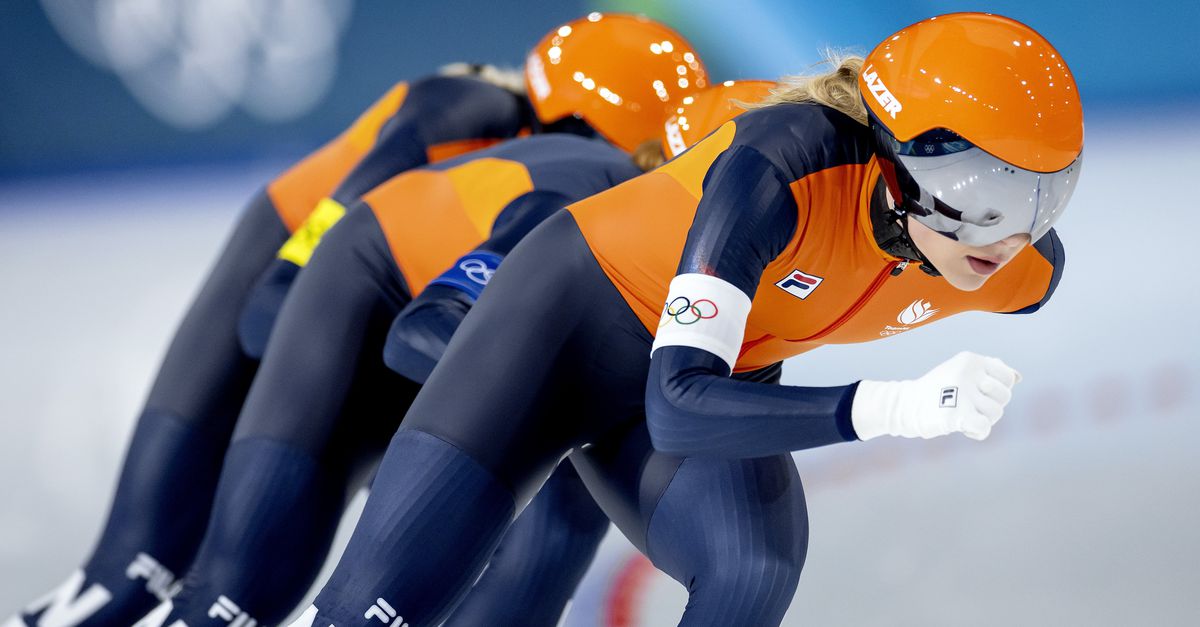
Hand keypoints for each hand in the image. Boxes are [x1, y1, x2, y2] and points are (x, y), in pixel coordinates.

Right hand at [851, 351, 1020, 440]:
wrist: (905, 405)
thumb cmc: (936, 390)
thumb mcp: (961, 371)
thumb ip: (988, 371)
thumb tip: (1018, 377)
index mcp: (971, 360)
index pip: (1007, 377)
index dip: (999, 390)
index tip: (981, 394)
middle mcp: (968, 373)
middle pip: (1004, 396)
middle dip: (991, 407)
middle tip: (971, 407)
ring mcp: (962, 393)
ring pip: (996, 413)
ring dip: (983, 419)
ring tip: (963, 416)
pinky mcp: (956, 415)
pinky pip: (984, 426)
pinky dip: (978, 432)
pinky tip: (965, 429)